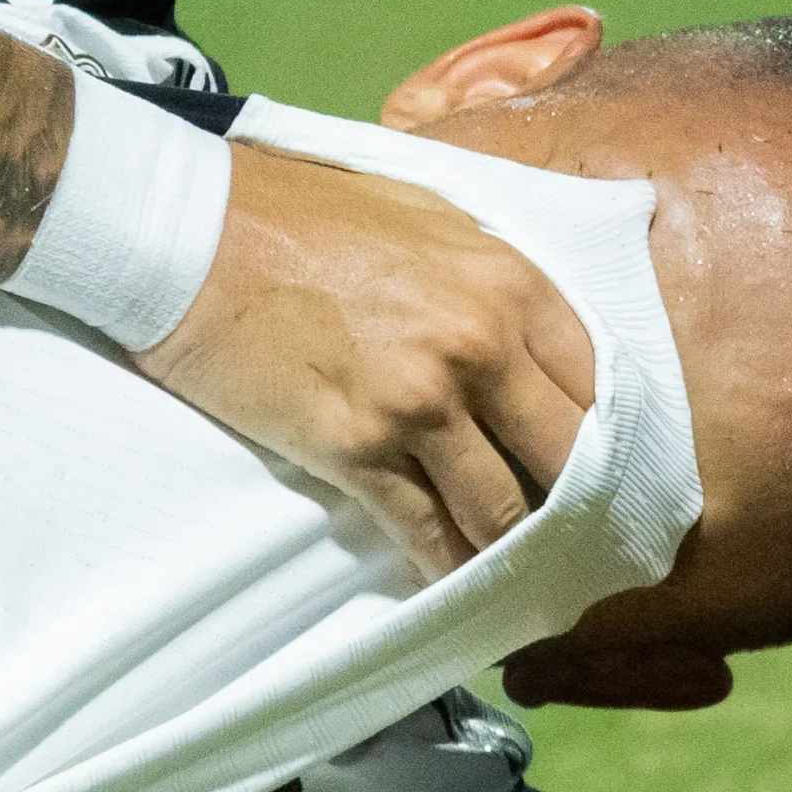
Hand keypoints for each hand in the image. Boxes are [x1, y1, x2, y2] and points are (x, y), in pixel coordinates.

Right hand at [135, 141, 595, 577]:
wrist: (185, 229)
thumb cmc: (296, 209)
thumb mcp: (422, 210)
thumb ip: (485, 270)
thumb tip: (526, 325)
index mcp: (509, 281)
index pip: (599, 382)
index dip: (606, 436)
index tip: (604, 470)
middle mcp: (481, 344)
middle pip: (568, 457)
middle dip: (577, 504)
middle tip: (577, 538)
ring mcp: (421, 401)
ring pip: (502, 509)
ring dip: (510, 549)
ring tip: (516, 574)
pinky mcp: (357, 448)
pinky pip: (424, 532)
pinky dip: (443, 567)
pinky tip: (449, 582)